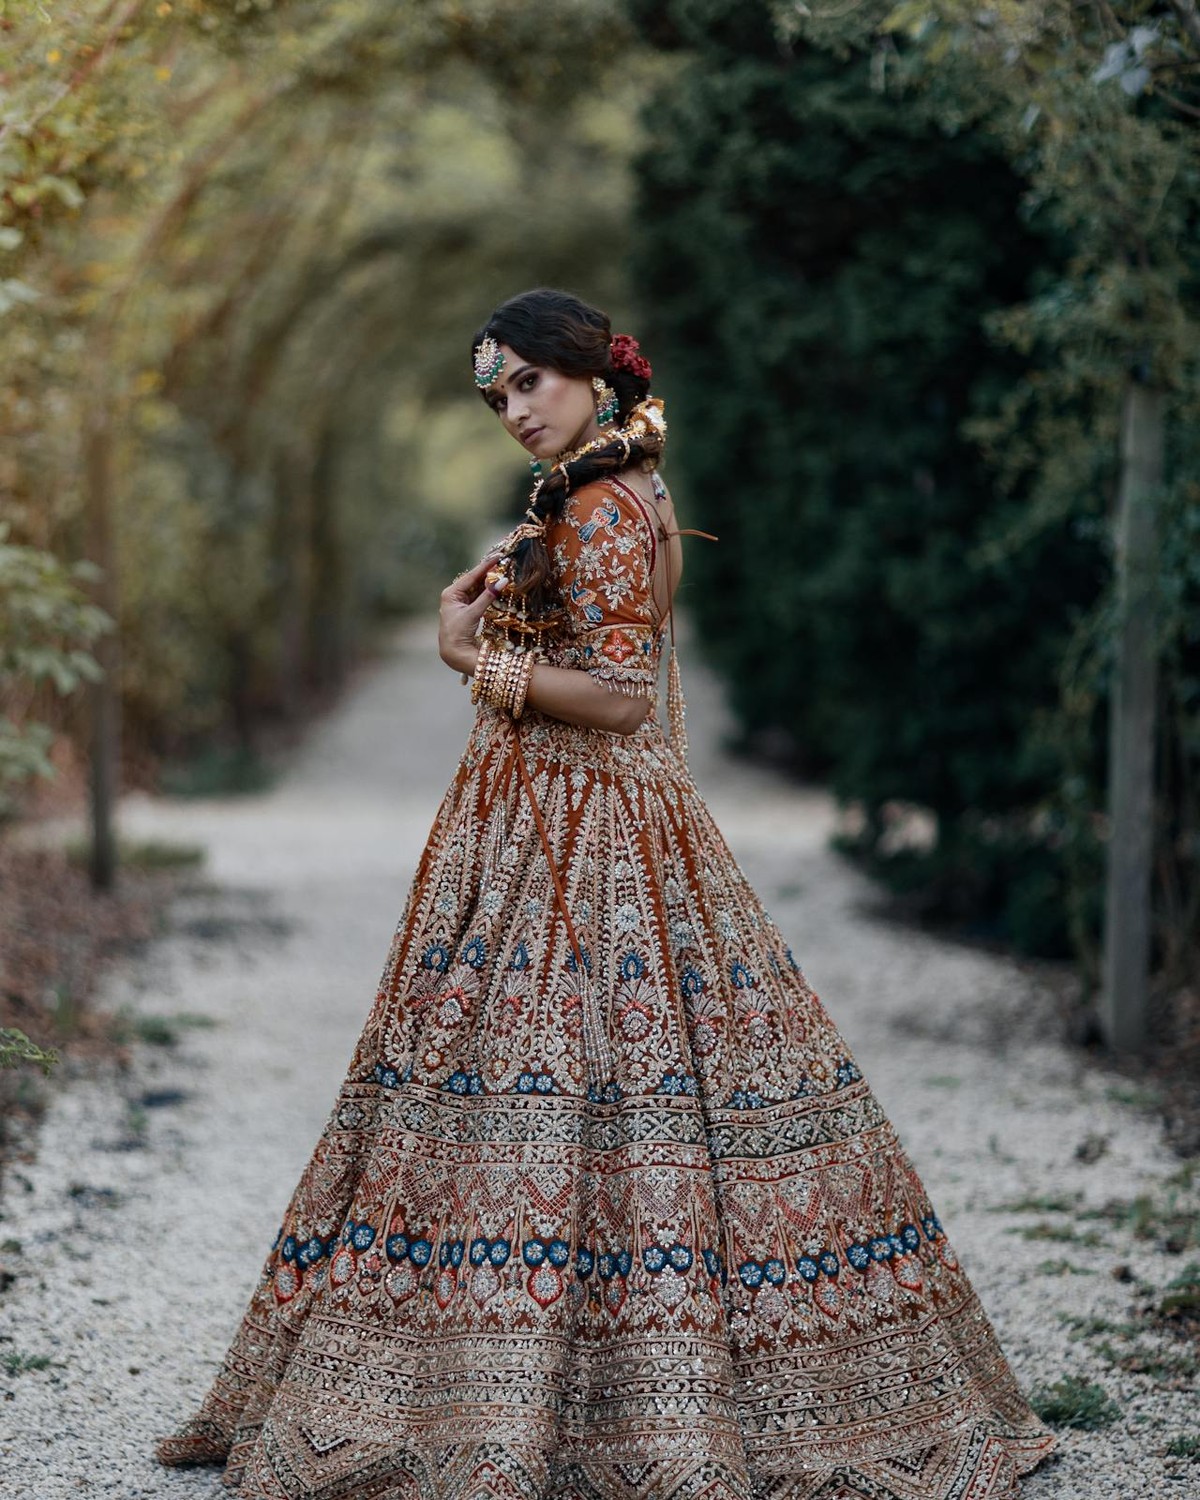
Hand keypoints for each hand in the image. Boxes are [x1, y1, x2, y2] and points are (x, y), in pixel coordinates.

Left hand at [439, 555, 500, 674]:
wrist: (454, 651)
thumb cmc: (458, 632)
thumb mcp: (473, 613)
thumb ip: (487, 597)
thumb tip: (503, 581)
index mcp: (451, 593)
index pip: (471, 576)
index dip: (485, 566)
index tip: (498, 557)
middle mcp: (455, 595)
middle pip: (474, 580)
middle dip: (488, 572)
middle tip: (503, 562)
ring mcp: (461, 602)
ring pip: (477, 588)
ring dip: (489, 581)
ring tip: (502, 571)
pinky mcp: (467, 609)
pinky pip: (479, 596)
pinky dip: (488, 591)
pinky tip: (496, 585)